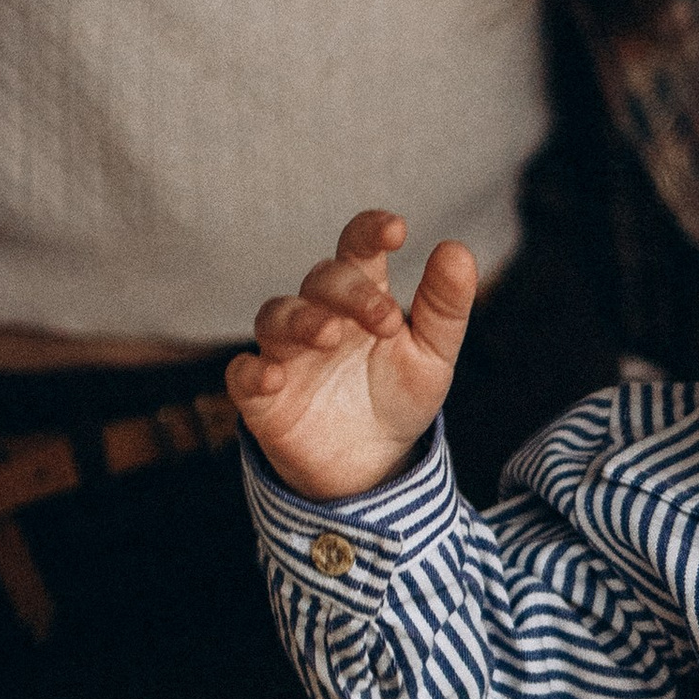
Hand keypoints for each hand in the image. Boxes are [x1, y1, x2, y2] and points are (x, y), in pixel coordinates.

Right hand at [227, 211, 478, 502]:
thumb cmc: (396, 397)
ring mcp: (286, 353)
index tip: (396, 231)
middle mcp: (319, 315)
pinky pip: (242, 373)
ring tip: (329, 334)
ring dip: (301, 319)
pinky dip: (253, 371)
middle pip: (320, 280)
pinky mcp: (262, 397)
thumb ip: (445, 305)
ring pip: (275, 316)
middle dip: (350, 292)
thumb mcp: (432, 355)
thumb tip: (457, 250)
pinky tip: (275, 377)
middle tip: (384, 319)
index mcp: (362, 296)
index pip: (357, 248)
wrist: (373, 468)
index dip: (370, 232)